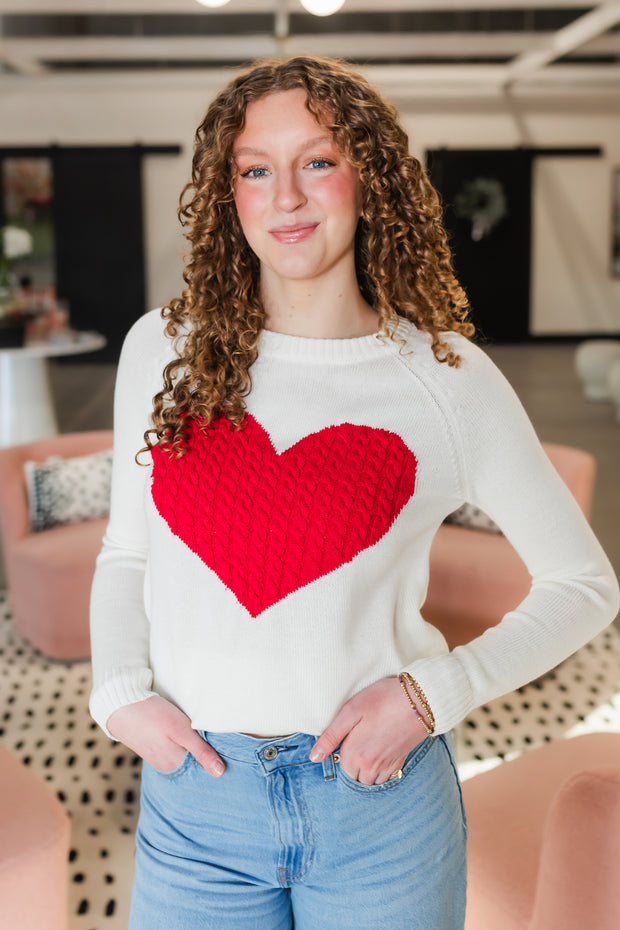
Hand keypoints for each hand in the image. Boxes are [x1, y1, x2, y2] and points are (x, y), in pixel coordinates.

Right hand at [106, 694, 224, 776]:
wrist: (121, 704)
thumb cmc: (154, 715)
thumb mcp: (182, 731)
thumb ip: (202, 752)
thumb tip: (220, 773)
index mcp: (173, 765)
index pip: (201, 763)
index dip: (211, 749)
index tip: (216, 738)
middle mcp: (164, 765)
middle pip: (191, 756)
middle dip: (199, 744)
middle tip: (200, 727)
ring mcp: (156, 756)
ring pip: (181, 749)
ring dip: (187, 739)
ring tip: (186, 724)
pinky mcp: (151, 745)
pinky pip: (170, 744)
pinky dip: (176, 736)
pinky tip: (173, 726)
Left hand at [309, 677, 428, 784]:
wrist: (419, 701)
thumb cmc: (383, 700)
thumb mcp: (350, 711)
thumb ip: (330, 736)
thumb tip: (314, 757)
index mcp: (355, 754)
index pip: (339, 766)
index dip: (341, 751)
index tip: (348, 736)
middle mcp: (370, 766)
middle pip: (353, 777)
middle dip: (352, 764)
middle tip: (358, 740)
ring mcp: (387, 767)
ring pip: (369, 781)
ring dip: (365, 771)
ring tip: (369, 748)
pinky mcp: (400, 763)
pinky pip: (385, 779)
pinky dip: (380, 773)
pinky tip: (381, 754)